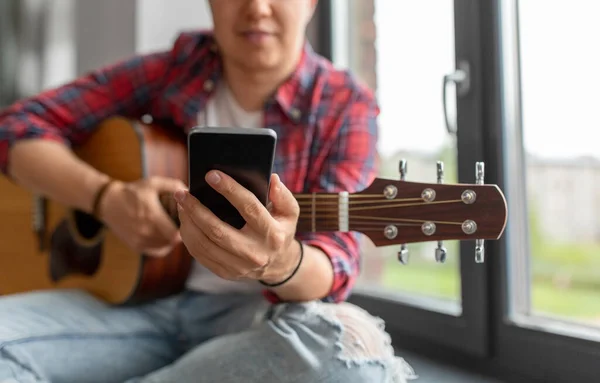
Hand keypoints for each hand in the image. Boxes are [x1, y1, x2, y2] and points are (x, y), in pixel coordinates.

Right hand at [98, 176, 185, 256]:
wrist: (109, 203)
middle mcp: (146, 231)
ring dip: (171, 238)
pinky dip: (164, 244)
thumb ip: (173, 185)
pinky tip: (164, 234)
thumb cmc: (133, 192)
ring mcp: (140, 241)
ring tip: (170, 226)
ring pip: (166, 246)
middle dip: (179, 232)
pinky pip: (158, 251)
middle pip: (173, 240)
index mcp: (152, 216)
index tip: (184, 219)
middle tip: (180, 222)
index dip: (184, 227)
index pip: (176, 233)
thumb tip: (189, 191)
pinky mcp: (137, 246)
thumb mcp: (153, 183)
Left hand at [174, 171, 300, 283]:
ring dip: (187, 222)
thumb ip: (283, 195)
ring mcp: (239, 266)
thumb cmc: (280, 230)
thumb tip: (272, 179)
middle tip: (182, 192)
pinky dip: (188, 236)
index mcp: (272, 234)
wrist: (278, 265)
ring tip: (180, 204)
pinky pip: (200, 255)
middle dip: (196, 209)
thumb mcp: (289, 213)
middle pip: (217, 230)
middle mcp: (255, 253)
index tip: (211, 175)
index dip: (229, 189)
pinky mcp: (226, 273)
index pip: (249, 207)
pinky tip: (185, 221)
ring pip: (204, 244)